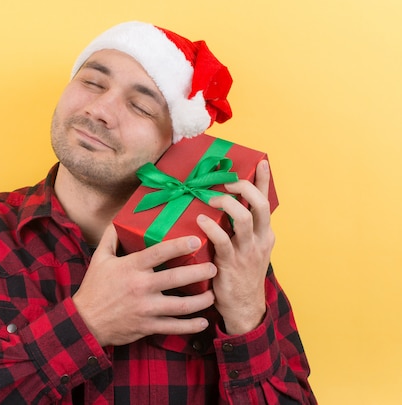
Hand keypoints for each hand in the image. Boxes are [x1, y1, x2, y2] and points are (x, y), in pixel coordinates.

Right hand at [72, 225, 216, 345]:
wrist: (86, 321)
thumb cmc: (94, 287)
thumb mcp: (99, 258)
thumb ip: (111, 237)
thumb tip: (118, 218)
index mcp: (131, 267)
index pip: (158, 253)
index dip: (178, 246)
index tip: (196, 240)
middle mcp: (141, 287)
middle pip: (176, 278)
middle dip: (199, 273)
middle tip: (214, 268)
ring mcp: (146, 308)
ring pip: (180, 306)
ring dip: (200, 301)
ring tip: (212, 295)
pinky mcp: (147, 326)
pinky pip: (173, 327)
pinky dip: (190, 326)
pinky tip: (203, 322)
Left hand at [197, 159, 274, 334]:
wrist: (244, 308)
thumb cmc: (240, 274)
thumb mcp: (248, 249)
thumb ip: (240, 229)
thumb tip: (220, 206)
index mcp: (265, 233)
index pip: (267, 201)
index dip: (264, 180)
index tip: (262, 161)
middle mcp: (260, 238)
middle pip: (259, 204)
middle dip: (243, 187)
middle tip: (226, 181)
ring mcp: (247, 251)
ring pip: (243, 218)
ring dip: (226, 203)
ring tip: (210, 198)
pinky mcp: (231, 262)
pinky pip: (223, 240)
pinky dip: (211, 227)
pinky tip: (201, 221)